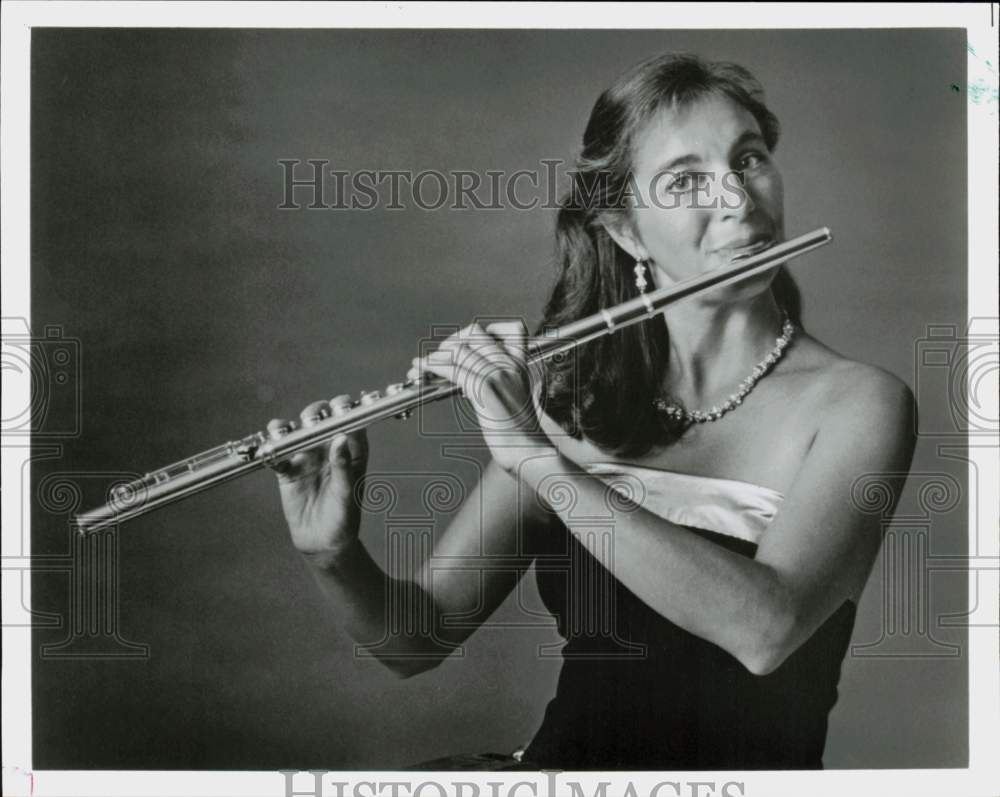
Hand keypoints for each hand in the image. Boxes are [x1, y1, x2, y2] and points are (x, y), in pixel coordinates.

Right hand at [268, 397, 368, 560]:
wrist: (323, 543)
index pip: (350, 421)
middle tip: (311, 418)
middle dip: (316, 413)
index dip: (345, 410)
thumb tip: (341, 438)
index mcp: (352, 450)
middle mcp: (330, 448)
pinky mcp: (288, 470)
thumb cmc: (344, 518)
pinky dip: (273, 449)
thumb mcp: (347, 492)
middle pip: (321, 420)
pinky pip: (278, 454)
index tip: (339, 406)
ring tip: (286, 429)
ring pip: (298, 432)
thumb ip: (343, 466)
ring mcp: (308, 457)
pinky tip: (270, 448)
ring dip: (291, 426)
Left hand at [408, 320, 556, 475]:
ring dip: (435, 356)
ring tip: (423, 366)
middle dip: (451, 341)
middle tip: (440, 356)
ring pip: (460, 349)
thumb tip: (466, 369)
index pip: (510, 328)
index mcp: (521, 363)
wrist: (528, 450)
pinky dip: (433, 366)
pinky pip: (454, 369)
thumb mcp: (513, 395)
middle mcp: (511, 363)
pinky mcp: (486, 388)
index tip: (467, 343)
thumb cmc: (518, 430)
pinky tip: (424, 371)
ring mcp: (499, 374)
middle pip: (475, 332)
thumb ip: (498, 378)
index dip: (485, 330)